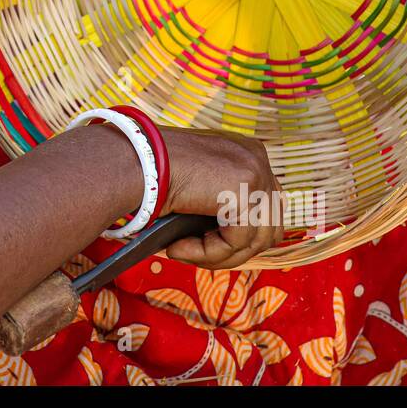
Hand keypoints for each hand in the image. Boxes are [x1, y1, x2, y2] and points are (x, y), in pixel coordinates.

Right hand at [159, 128, 283, 269]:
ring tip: (183, 250)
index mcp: (249, 152)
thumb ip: (222, 201)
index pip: (268, 206)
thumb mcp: (198, 181)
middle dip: (235, 249)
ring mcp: (255, 174)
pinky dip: (206, 253)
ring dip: (217, 255)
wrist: (136, 160)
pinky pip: (235, 243)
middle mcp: (258, 158)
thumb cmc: (153, 170)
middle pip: (270, 226)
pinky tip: (178, 247)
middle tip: (196, 253)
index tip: (208, 245)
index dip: (242, 235)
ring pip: (255, 241)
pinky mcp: (244, 194)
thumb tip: (235, 240)